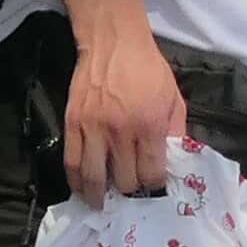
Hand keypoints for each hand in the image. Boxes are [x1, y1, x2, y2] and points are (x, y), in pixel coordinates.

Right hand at [63, 36, 188, 204]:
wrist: (113, 41)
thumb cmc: (148, 68)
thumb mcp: (173, 98)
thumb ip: (175, 132)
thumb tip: (172, 162)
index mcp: (149, 125)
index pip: (151, 174)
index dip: (154, 186)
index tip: (153, 187)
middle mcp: (120, 131)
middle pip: (124, 180)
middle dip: (130, 191)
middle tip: (131, 193)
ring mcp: (93, 128)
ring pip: (93, 177)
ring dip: (99, 197)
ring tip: (102, 205)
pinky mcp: (73, 123)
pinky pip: (71, 161)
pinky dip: (76, 181)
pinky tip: (82, 189)